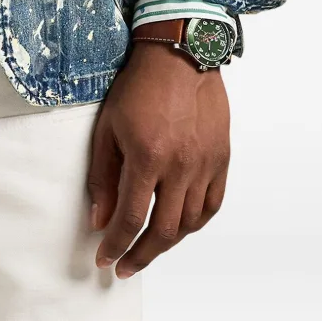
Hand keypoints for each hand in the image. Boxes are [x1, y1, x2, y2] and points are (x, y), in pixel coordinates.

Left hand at [86, 39, 229, 277]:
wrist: (180, 54)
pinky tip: (180, 226)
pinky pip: (212, 205)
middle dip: (140, 255)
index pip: (130, 219)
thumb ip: (103, 176)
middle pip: (163, 231)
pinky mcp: (222, 159)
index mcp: (147, 157)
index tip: (106, 260)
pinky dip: (195, 223)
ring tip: (148, 246)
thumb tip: (100, 219)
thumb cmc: (140, 85)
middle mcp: (180, 167)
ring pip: (189, 224)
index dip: (116, 246)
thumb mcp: (108, 127)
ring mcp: (205, 165)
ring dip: (168, 242)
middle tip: (126, 266)